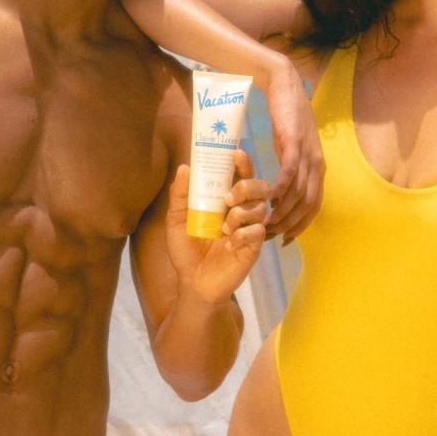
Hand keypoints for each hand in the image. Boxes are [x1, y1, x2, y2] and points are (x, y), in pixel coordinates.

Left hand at [165, 150, 272, 304]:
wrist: (193, 282)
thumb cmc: (186, 249)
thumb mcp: (176, 220)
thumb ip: (179, 195)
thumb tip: (184, 167)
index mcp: (225, 199)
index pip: (240, 174)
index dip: (243, 162)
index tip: (236, 153)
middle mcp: (242, 209)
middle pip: (260, 186)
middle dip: (247, 186)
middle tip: (228, 197)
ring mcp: (250, 227)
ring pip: (260, 208)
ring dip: (240, 215)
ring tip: (224, 228)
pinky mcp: (255, 246)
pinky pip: (258, 231)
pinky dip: (243, 235)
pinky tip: (229, 245)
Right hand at [263, 56, 324, 243]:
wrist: (284, 86)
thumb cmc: (285, 118)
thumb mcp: (291, 148)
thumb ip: (291, 168)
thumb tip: (281, 190)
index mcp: (318, 167)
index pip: (315, 205)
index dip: (302, 225)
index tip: (286, 240)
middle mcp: (317, 163)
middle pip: (308, 204)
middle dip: (290, 224)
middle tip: (271, 236)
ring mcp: (307, 153)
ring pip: (299, 192)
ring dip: (282, 211)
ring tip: (265, 223)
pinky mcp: (293, 141)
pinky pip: (290, 171)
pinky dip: (281, 188)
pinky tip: (268, 199)